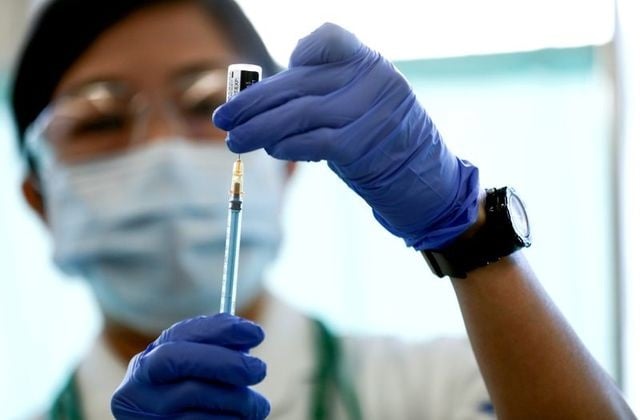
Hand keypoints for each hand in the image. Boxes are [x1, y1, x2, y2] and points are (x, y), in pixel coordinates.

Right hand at [111, 314, 269, 418]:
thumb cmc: (190, 397)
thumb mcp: (196, 370)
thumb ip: (218, 348)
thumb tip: (251, 335)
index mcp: (147, 362)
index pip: (180, 334)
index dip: (221, 330)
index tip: (256, 333)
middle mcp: (139, 388)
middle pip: (183, 363)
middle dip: (228, 362)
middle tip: (259, 369)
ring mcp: (149, 416)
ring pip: (199, 396)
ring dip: (239, 399)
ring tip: (258, 404)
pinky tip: (241, 418)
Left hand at [214, 23, 478, 248]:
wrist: (423, 178)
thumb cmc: (381, 138)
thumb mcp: (360, 102)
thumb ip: (322, 91)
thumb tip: (263, 96)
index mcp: (369, 63)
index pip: (330, 37)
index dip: (302, 50)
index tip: (281, 67)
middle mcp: (372, 80)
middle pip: (298, 83)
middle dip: (254, 102)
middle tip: (224, 117)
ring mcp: (368, 112)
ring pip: (299, 114)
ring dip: (259, 128)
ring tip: (234, 140)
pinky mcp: (361, 145)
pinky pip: (312, 141)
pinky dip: (285, 145)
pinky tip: (270, 150)